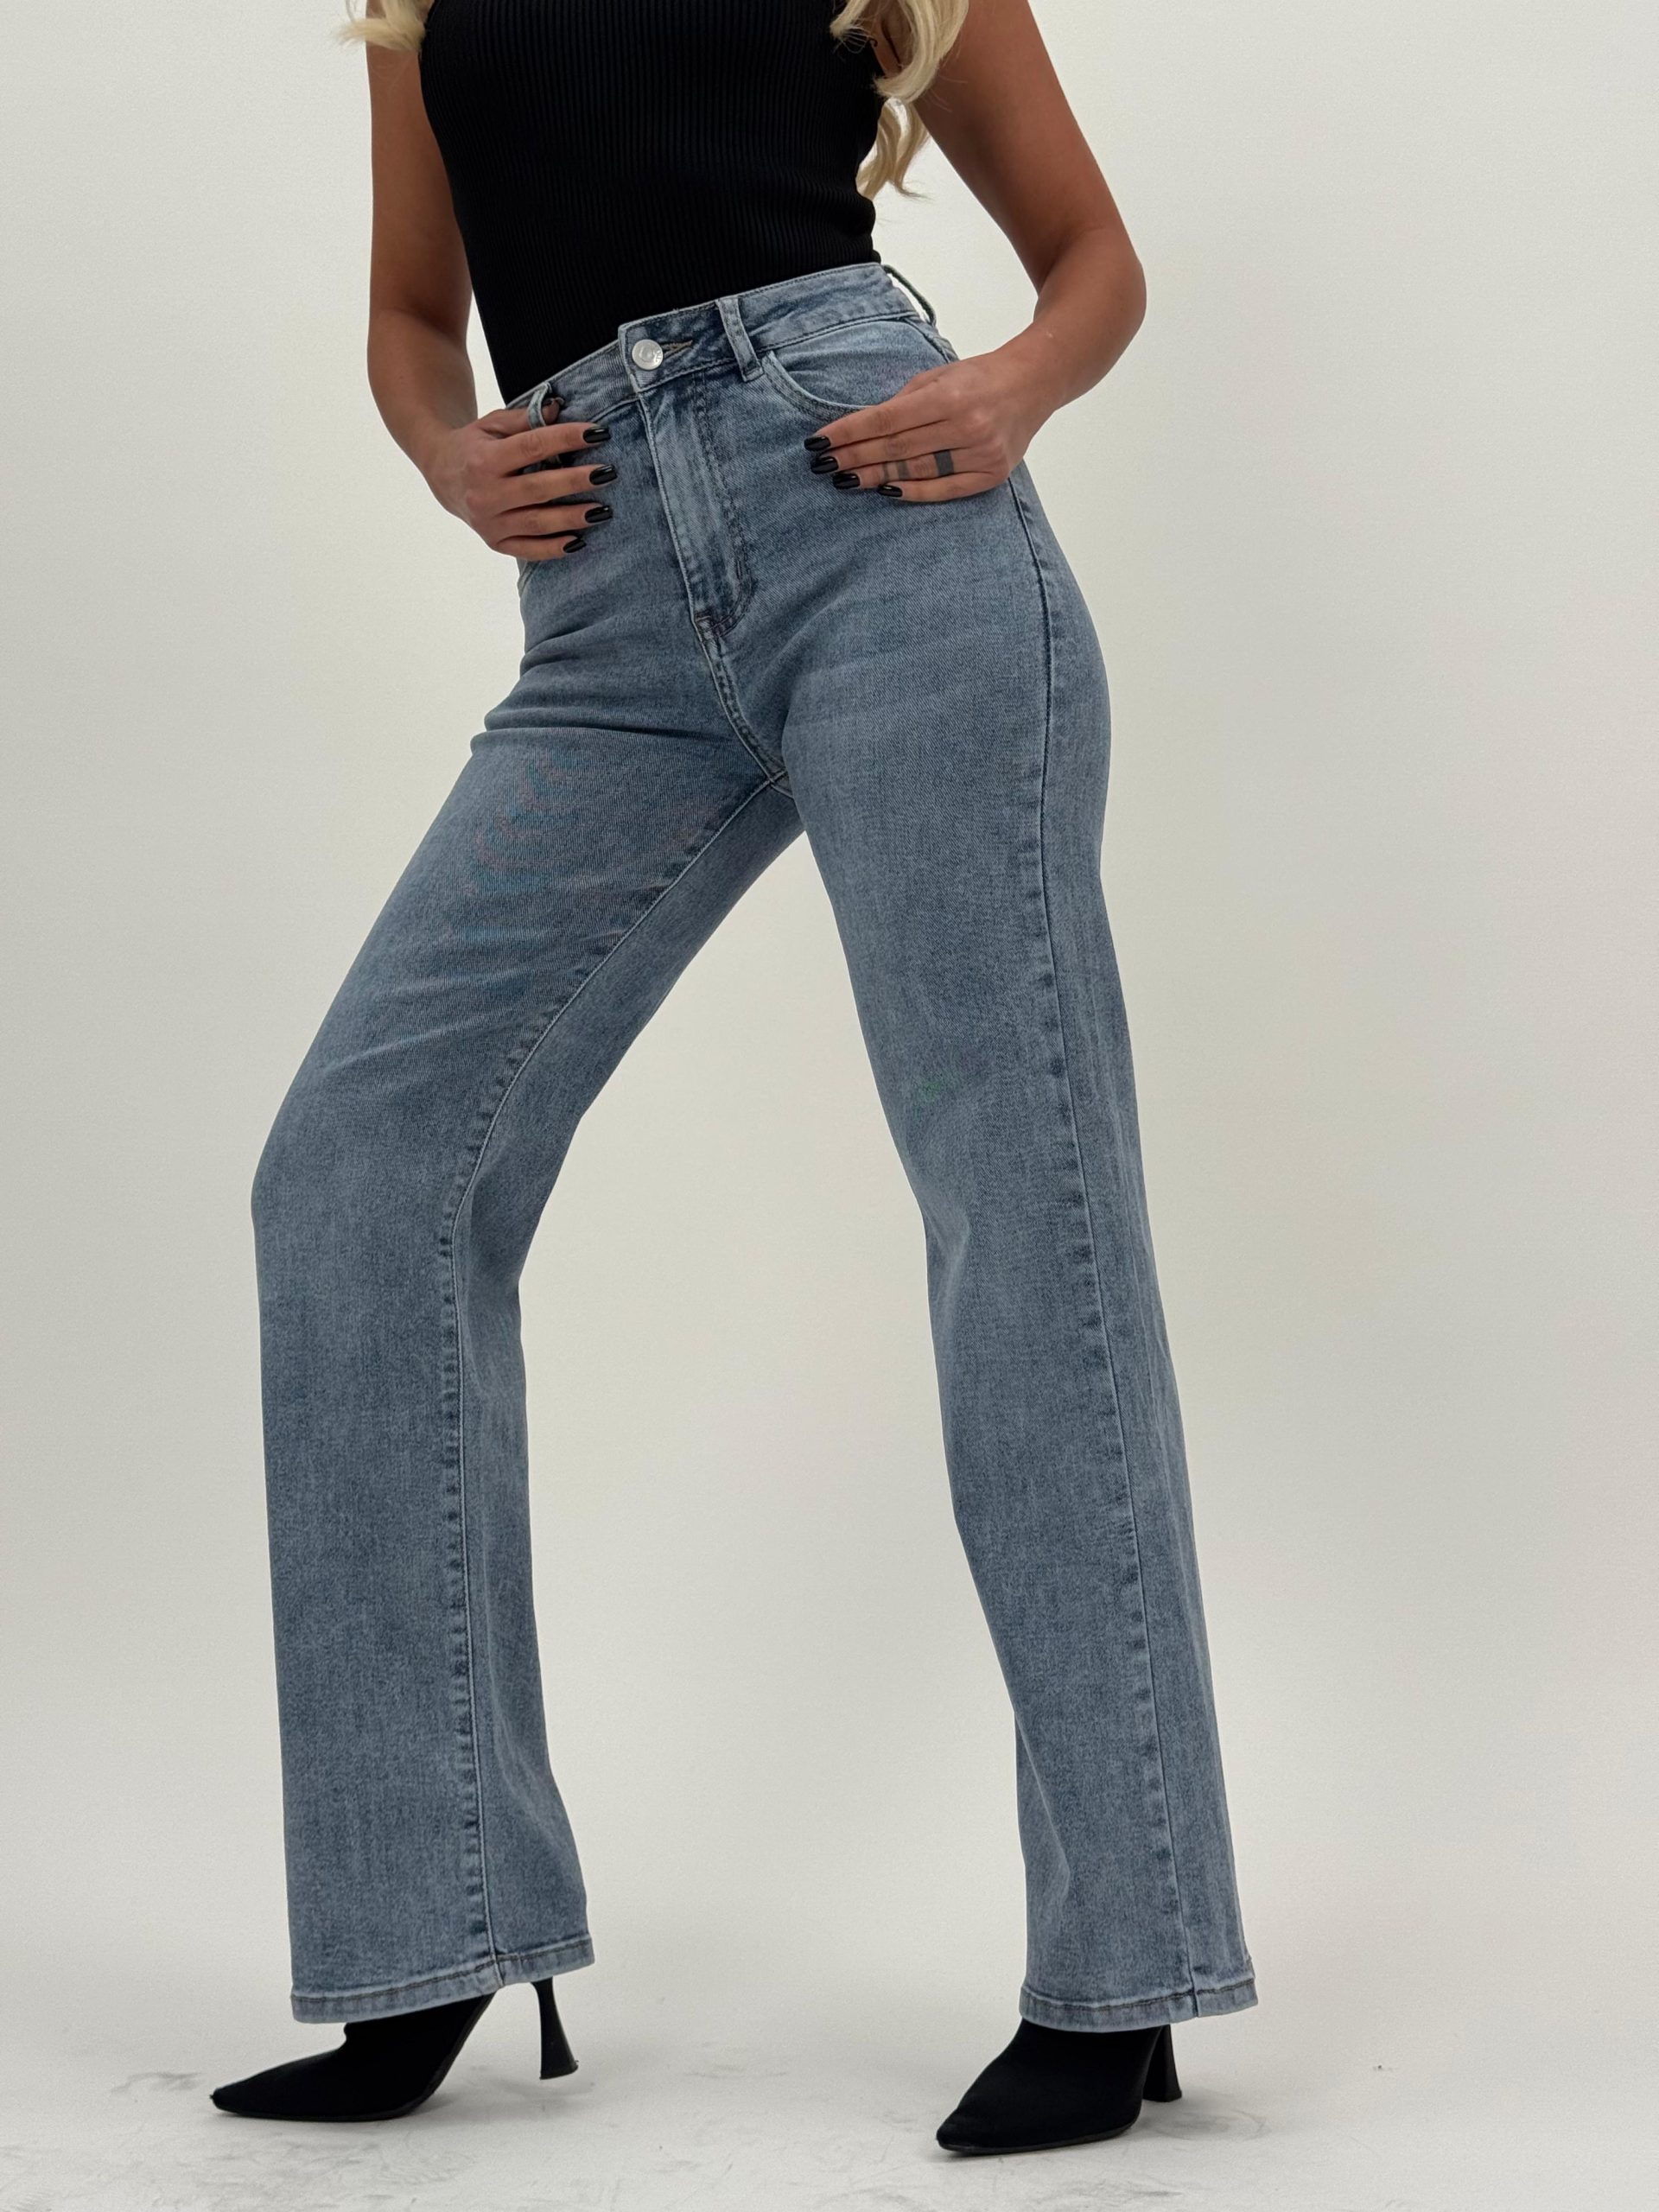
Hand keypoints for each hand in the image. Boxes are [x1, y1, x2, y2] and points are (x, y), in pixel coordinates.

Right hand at [422, 399, 617, 558]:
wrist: (441, 475)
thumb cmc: (475, 445)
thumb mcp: (493, 425)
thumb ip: (525, 419)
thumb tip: (559, 408)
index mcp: (483, 460)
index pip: (533, 447)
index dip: (567, 439)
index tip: (598, 433)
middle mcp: (485, 495)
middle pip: (539, 489)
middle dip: (576, 481)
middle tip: (608, 473)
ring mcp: (489, 523)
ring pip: (538, 523)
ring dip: (573, 518)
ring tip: (604, 510)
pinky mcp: (494, 543)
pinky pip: (530, 550)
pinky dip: (555, 548)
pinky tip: (580, 540)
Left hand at [804, 348, 1050, 501]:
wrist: (1034, 384)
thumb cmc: (979, 378)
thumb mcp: (940, 376)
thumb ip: (904, 402)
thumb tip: (863, 430)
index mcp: (950, 396)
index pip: (886, 420)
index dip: (849, 432)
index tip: (820, 442)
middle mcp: (967, 426)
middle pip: (897, 448)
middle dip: (855, 456)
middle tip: (824, 465)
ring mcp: (981, 453)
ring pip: (916, 470)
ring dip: (875, 476)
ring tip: (846, 480)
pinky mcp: (991, 475)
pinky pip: (944, 489)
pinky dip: (912, 492)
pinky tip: (885, 491)